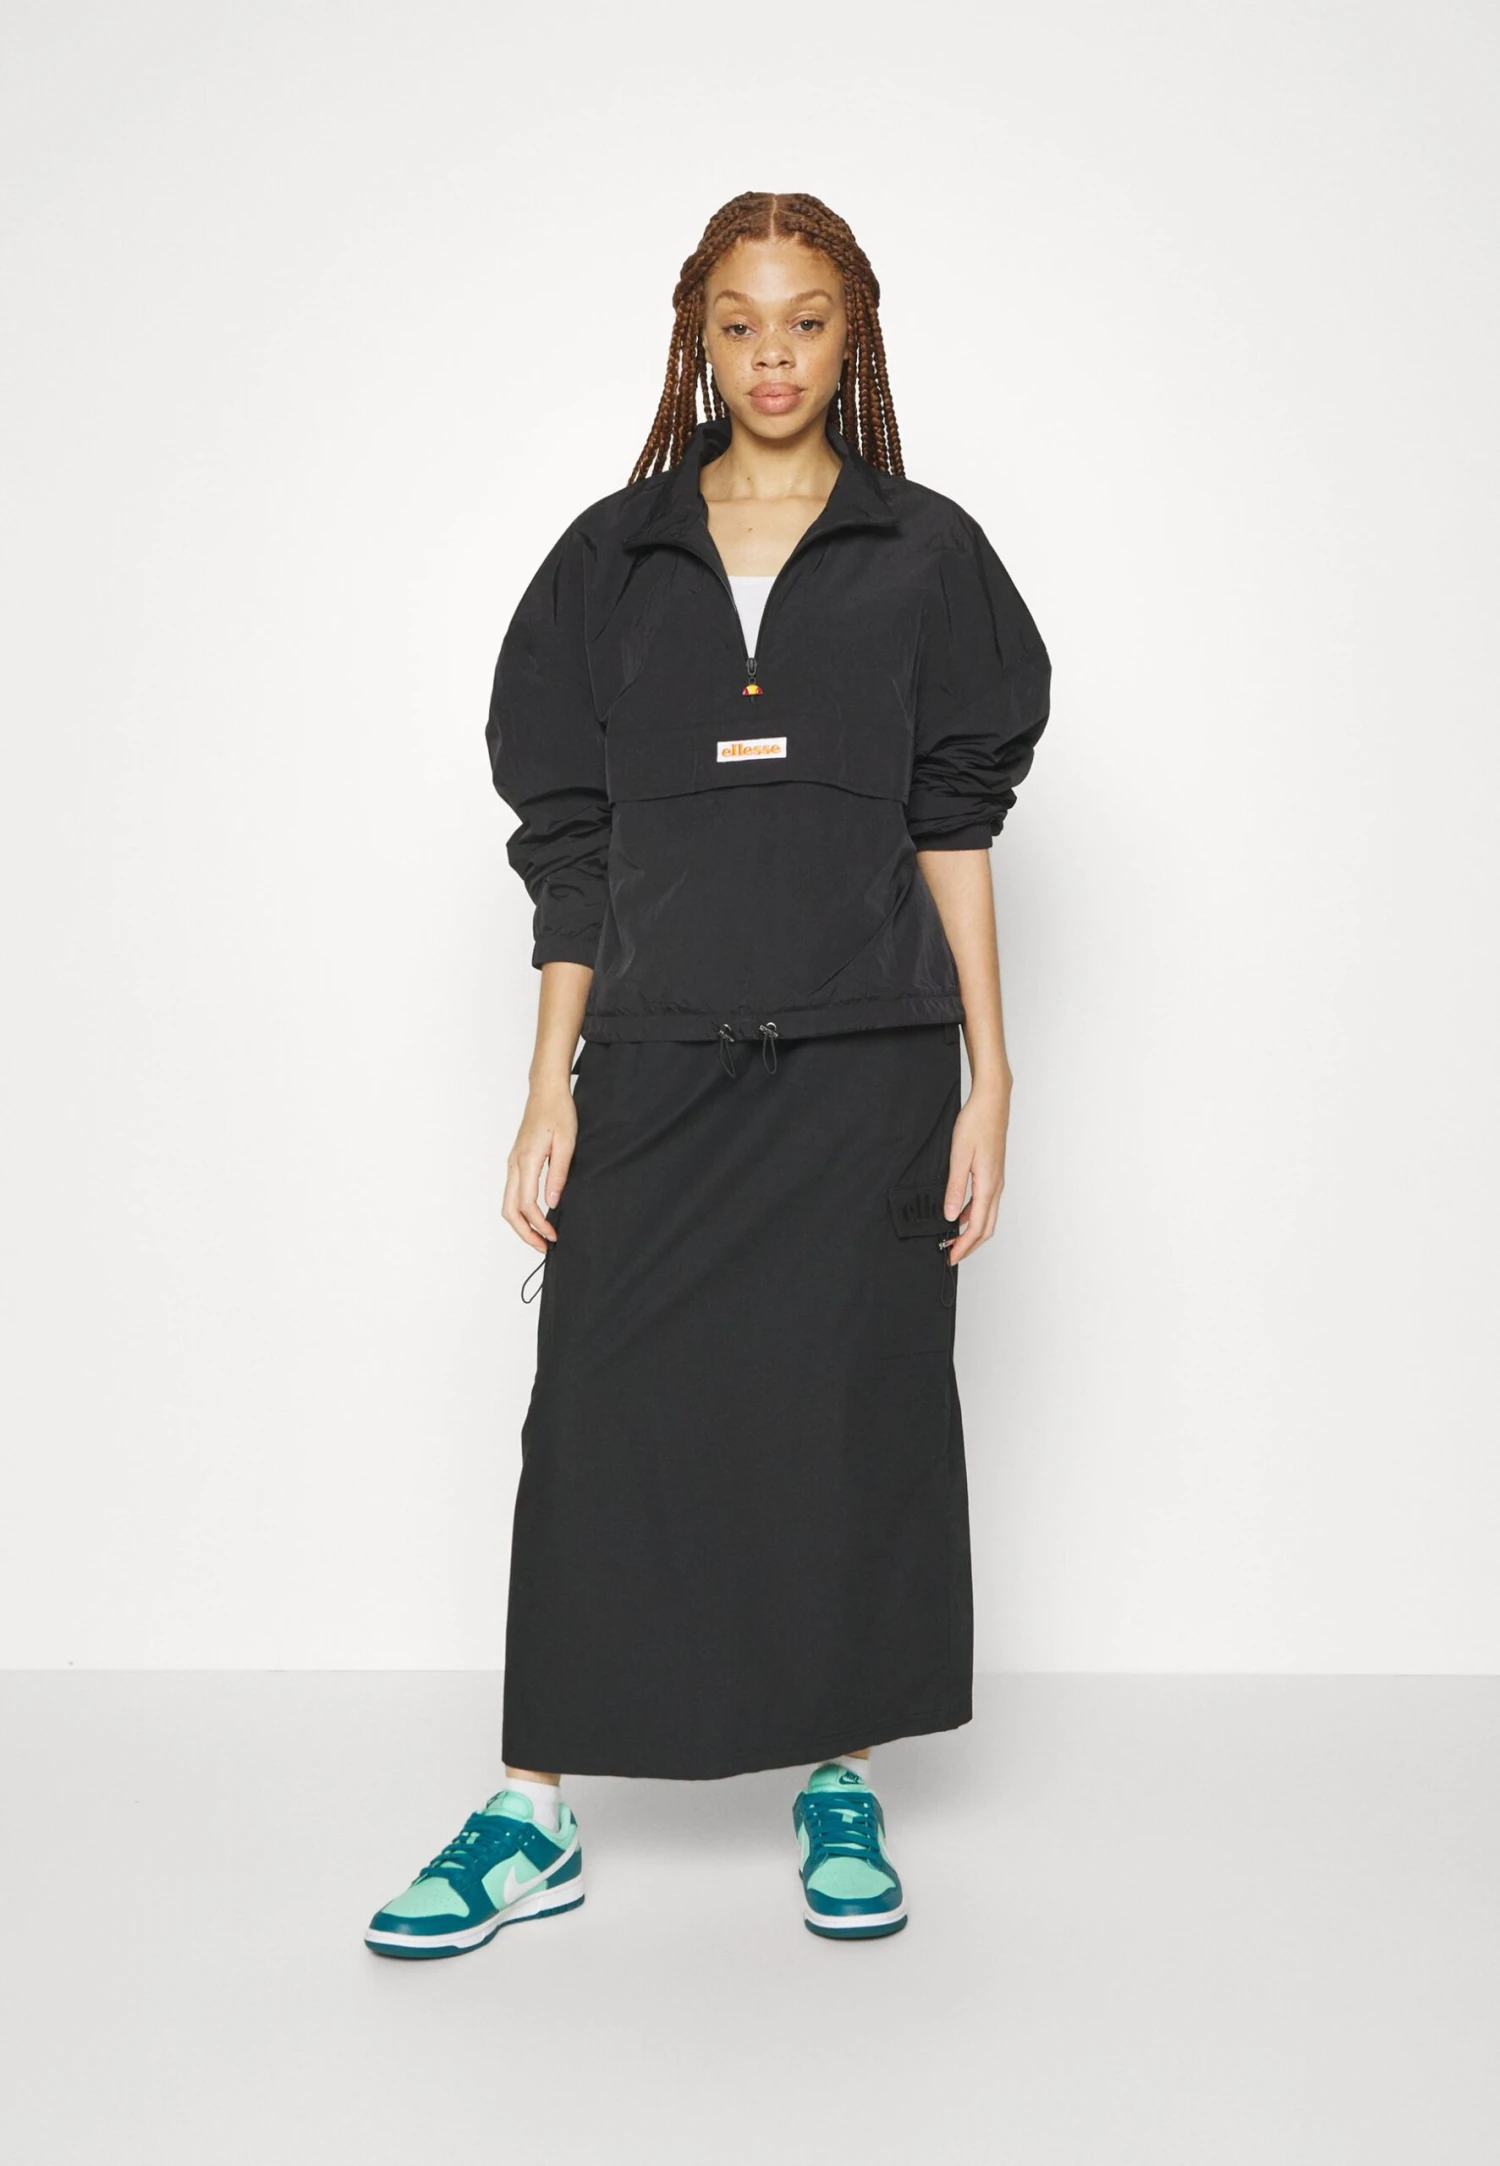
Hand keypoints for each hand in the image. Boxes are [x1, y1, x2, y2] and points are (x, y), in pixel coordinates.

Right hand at [503, 1081, 577, 1252]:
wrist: (546, 1092)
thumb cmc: (558, 1112)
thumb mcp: (567, 1143)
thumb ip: (558, 1174)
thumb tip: (552, 1203)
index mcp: (526, 1160)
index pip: (527, 1204)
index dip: (539, 1225)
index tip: (554, 1235)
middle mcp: (514, 1164)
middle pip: (509, 1210)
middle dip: (525, 1233)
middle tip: (544, 1246)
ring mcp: (512, 1163)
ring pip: (508, 1203)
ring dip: (521, 1224)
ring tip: (540, 1236)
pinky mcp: (515, 1162)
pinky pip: (512, 1193)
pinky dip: (520, 1211)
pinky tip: (536, 1216)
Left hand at [943, 1074, 1010, 1266]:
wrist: (992, 1102)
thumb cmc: (976, 1124)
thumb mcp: (959, 1156)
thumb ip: (954, 1189)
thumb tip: (951, 1216)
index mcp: (988, 1186)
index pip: (977, 1228)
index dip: (964, 1247)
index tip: (950, 1258)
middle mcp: (996, 1187)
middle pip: (987, 1228)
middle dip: (969, 1246)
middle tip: (950, 1254)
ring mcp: (997, 1181)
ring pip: (988, 1217)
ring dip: (971, 1232)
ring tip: (952, 1238)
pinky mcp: (994, 1174)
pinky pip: (986, 1203)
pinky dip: (973, 1216)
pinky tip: (959, 1213)